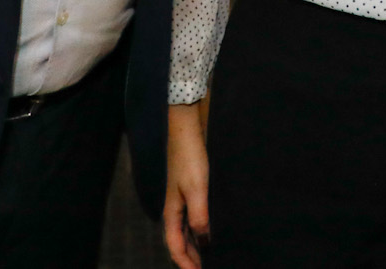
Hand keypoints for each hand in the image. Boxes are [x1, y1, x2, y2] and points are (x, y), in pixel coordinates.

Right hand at [163, 103, 210, 268]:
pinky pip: (195, 218)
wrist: (187, 130)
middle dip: (191, 258)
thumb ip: (199, 216)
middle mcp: (175, 209)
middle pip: (180, 241)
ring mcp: (183, 200)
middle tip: (208, 267)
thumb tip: (205, 241)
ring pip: (188, 231)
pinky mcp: (192, 191)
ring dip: (197, 245)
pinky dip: (202, 229)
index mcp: (172, 212)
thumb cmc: (190, 158)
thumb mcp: (197, 189)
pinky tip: (213, 230)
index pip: (174, 246)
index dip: (185, 263)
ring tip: (212, 256)